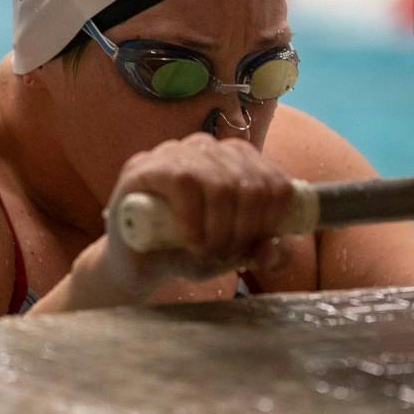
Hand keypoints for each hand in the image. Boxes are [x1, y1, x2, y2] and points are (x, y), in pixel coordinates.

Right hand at [95, 132, 294, 299]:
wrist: (137, 264)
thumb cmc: (187, 250)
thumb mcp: (234, 254)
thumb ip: (263, 252)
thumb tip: (275, 249)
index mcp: (236, 160)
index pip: (275, 181)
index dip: (273, 220)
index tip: (256, 245)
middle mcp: (209, 148)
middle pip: (251, 184)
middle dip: (244, 230)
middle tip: (225, 253)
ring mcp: (175, 152)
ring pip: (221, 183)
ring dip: (219, 230)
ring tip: (206, 250)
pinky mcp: (145, 166)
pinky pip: (184, 182)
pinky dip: (193, 220)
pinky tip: (189, 240)